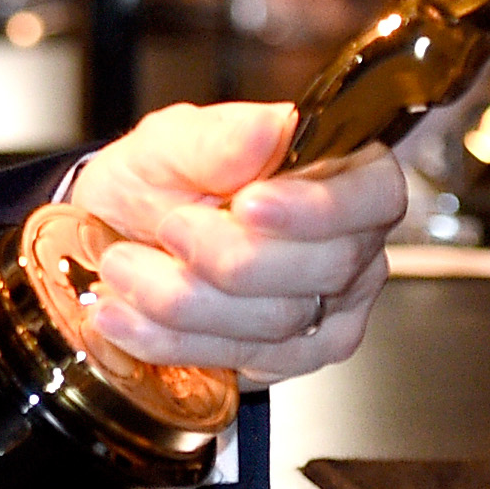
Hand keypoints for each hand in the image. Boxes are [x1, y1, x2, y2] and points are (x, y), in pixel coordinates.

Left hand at [68, 101, 403, 383]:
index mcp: (338, 172)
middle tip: (168, 226)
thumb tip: (264, 130)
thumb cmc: (157, 182)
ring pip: (278, 321)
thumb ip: (214, 138)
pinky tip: (128, 312)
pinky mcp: (289, 358)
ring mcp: (326, 307)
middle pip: (326, 267)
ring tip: (125, 264)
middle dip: (228, 254)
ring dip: (183, 297)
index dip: (318, 206)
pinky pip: (241, 358)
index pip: (375, 193)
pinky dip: (170, 337)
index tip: (248, 204)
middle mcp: (347, 243)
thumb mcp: (167, 142)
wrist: (114, 239)